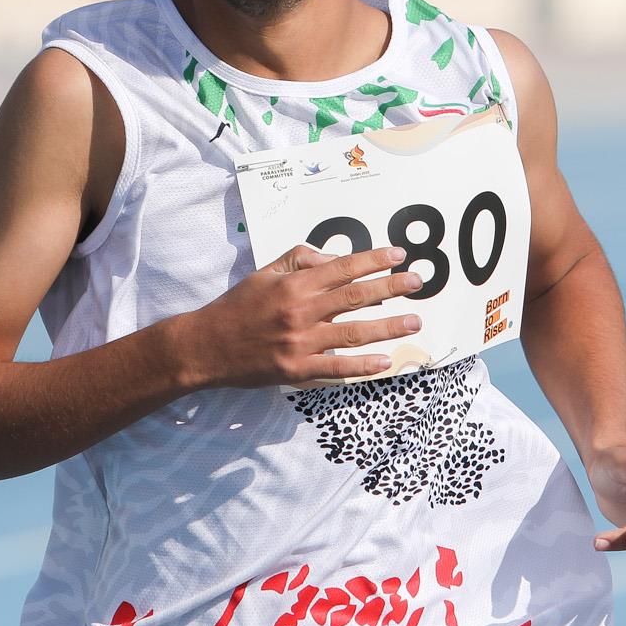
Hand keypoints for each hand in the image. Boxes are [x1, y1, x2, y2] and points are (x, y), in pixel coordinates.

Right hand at [180, 244, 424, 388]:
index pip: (342, 268)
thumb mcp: (264, 273)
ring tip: (414, 322)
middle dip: (391, 288)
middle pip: (354, 297)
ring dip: (387, 327)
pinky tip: (385, 361)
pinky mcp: (296, 370)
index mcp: (293, 284)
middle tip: (418, 283)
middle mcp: (300, 311)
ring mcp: (300, 343)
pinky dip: (361, 366)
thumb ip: (299, 259)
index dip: (373, 261)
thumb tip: (333, 257)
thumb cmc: (237, 307)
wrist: (206, 346)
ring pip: (353, 333)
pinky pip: (336, 368)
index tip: (399, 256)